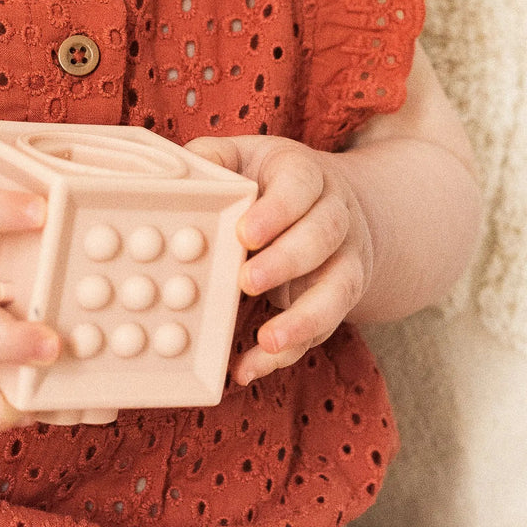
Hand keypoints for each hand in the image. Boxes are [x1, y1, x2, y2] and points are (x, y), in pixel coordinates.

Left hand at [186, 135, 373, 384]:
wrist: (338, 205)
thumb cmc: (273, 182)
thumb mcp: (248, 158)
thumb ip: (216, 158)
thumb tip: (184, 174)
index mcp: (307, 176)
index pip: (301, 187)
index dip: (276, 211)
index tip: (245, 233)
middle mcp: (335, 217)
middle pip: (322, 237)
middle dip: (286, 261)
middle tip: (247, 281)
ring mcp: (343, 261)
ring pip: (337, 290)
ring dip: (304, 319)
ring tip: (267, 340)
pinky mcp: (338, 300)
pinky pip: (321, 330)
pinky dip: (288, 352)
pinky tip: (250, 367)